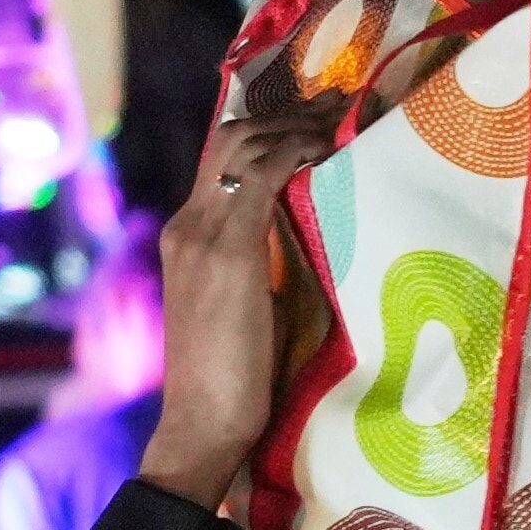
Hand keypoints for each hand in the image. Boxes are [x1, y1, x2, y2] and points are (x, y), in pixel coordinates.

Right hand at [141, 4, 454, 512]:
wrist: (201, 427)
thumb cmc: (232, 383)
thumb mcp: (246, 309)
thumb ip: (263, 267)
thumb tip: (306, 240)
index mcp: (186, 236)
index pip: (219, 158)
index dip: (262, 125)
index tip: (309, 111)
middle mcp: (186, 225)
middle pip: (229, 136)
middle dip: (284, 112)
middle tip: (338, 102)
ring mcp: (201, 235)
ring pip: (244, 147)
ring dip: (298, 126)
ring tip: (344, 117)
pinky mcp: (227, 253)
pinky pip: (262, 178)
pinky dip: (297, 155)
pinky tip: (330, 149)